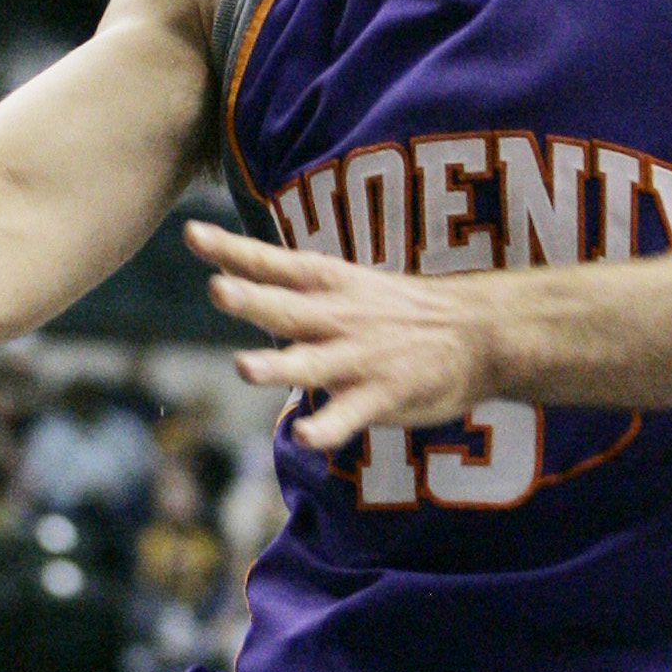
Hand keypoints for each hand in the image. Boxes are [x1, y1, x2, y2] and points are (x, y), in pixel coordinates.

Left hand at [185, 220, 500, 450]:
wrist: (479, 332)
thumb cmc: (404, 310)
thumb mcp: (351, 285)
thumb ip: (295, 290)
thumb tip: (234, 275)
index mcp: (330, 285)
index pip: (273, 263)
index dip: (232, 250)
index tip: (191, 234)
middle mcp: (339, 317)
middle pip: (286, 308)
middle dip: (251, 300)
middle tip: (216, 289)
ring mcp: (360, 357)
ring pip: (310, 363)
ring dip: (277, 366)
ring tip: (244, 367)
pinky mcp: (383, 395)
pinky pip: (349, 415)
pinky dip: (326, 427)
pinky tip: (305, 437)